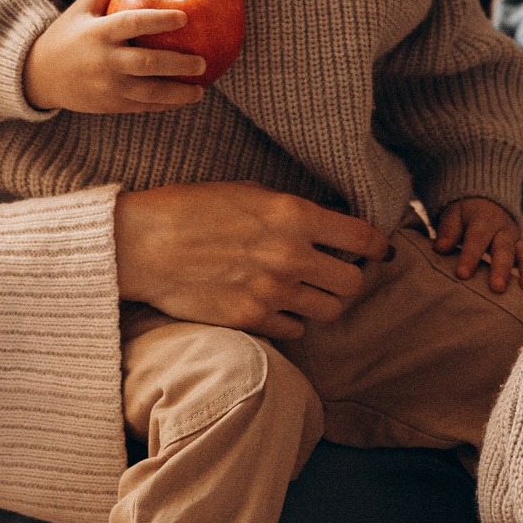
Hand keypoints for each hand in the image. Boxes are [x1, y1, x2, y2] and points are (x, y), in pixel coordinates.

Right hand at [24, 0, 207, 113]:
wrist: (38, 76)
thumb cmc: (65, 36)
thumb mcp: (79, 9)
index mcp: (98, 33)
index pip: (132, 23)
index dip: (159, 19)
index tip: (185, 17)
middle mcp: (104, 61)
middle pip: (147, 63)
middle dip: (178, 64)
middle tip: (203, 62)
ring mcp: (107, 86)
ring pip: (149, 92)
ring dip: (178, 93)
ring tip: (201, 91)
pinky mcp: (110, 105)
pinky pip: (142, 106)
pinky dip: (164, 105)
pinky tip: (184, 99)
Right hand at [113, 181, 389, 339]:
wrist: (141, 244)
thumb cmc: (190, 208)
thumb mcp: (249, 192)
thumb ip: (292, 210)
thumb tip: (327, 223)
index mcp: (294, 216)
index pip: (362, 237)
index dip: (378, 246)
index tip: (380, 250)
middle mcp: (290, 256)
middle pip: (353, 283)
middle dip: (351, 277)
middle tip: (337, 272)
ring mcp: (271, 293)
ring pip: (330, 312)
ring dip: (324, 301)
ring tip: (308, 291)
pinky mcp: (250, 320)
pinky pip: (294, 330)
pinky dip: (292, 320)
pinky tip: (277, 305)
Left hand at [434, 196, 522, 293]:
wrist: (488, 203)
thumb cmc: (466, 215)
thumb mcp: (454, 215)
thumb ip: (448, 231)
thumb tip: (440, 248)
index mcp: (484, 220)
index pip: (477, 238)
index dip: (470, 256)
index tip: (462, 275)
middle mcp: (505, 230)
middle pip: (505, 249)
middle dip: (502, 268)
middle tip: (497, 288)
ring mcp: (518, 241)